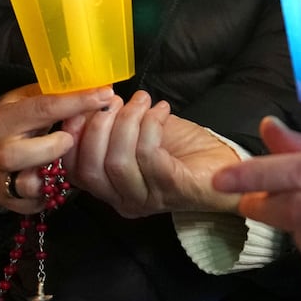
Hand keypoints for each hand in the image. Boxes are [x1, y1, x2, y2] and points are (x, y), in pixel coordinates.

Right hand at [0, 84, 112, 212]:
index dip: (77, 102)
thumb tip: (99, 85)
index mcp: (4, 117)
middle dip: (51, 148)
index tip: (105, 95)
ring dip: (49, 176)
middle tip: (69, 140)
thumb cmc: (20, 120)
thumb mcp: (30, 99)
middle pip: (15, 154)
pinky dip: (46, 197)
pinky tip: (53, 183)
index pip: (42, 107)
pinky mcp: (5, 198)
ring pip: (24, 184)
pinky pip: (29, 204)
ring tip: (58, 166)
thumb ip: (57, 95)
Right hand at [64, 91, 242, 217]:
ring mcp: (147, 199)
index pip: (74, 171)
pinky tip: (161, 110)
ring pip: (118, 161)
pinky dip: (150, 125)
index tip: (83, 104)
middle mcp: (124, 200)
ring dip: (128, 121)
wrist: (227, 166)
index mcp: (110, 189)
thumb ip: (111, 125)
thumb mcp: (138, 133)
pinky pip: (148, 155)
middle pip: (91, 169)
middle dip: (98, 127)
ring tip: (143, 101)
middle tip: (114, 100)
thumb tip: (89, 102)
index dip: (72, 136)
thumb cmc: (180, 148)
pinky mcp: (172, 190)